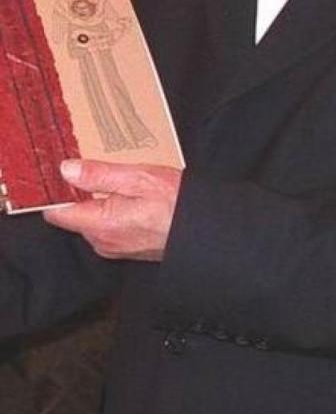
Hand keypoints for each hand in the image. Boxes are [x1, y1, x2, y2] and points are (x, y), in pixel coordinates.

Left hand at [43, 159, 182, 261]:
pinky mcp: (125, 247)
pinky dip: (111, 209)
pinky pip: (106, 226)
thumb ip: (99, 175)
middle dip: (79, 191)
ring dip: (98, 199)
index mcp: (100, 224)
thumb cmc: (176, 202)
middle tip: (94, 165)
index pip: (56, 212)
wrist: (204, 230)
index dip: (54, 190)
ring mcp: (113, 247)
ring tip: (116, 177)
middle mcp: (101, 241)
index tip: (57, 170)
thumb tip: (66, 169)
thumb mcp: (138, 177)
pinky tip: (128, 194)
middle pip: (73, 214)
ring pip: (90, 219)